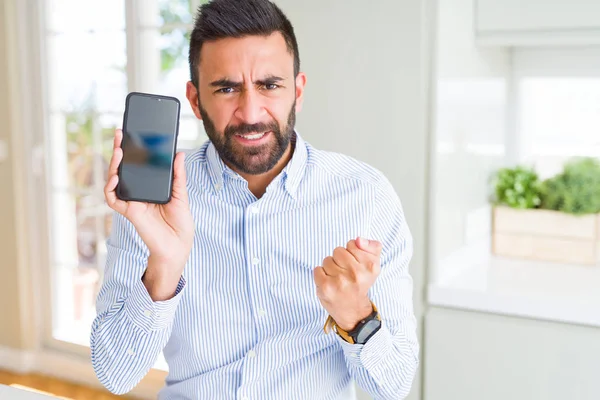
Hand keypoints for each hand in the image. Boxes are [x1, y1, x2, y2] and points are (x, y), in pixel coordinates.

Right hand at [104, 129, 193, 299]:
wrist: (179, 245)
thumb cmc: (180, 223)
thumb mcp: (181, 194)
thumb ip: (178, 175)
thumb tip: (179, 153)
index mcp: (150, 186)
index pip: (138, 165)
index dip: (133, 150)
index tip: (132, 133)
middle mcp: (139, 192)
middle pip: (124, 169)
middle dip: (120, 151)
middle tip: (120, 134)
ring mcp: (132, 201)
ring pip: (115, 180)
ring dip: (114, 165)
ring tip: (119, 151)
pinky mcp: (129, 211)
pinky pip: (113, 199)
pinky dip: (110, 188)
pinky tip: (115, 177)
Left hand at [314, 237, 381, 330]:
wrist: (354, 311)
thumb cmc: (361, 283)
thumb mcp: (374, 264)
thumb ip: (371, 246)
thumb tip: (358, 239)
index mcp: (370, 266)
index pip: (352, 243)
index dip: (352, 252)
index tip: (355, 264)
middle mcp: (357, 274)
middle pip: (338, 250)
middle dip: (340, 259)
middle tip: (345, 272)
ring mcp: (340, 281)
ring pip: (327, 260)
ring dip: (330, 268)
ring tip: (338, 279)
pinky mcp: (326, 287)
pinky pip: (317, 269)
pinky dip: (321, 275)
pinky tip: (329, 283)